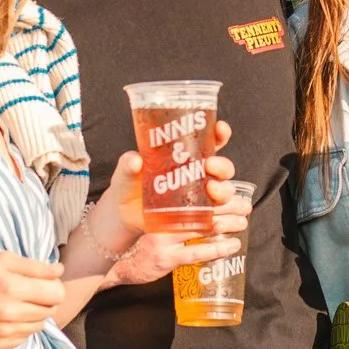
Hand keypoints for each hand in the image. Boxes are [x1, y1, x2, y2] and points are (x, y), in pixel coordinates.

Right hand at [0, 251, 65, 348]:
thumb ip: (35, 266)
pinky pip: (24, 338)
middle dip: (44, 300)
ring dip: (33, 314)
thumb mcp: (2, 259)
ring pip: (39, 325)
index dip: (54, 286)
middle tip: (28, 292)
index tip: (44, 283)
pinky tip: (7, 317)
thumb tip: (60, 271)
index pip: (56, 294)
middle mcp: (8, 313)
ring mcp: (2, 332)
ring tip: (16, 303)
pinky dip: (21, 327)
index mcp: (11, 288)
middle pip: (50, 310)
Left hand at [92, 121, 234, 240]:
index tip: (220, 129)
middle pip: (223, 167)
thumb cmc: (128, 185)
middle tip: (210, 165)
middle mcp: (197, 175)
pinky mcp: (196, 217)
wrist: (123, 214)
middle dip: (222, 165)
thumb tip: (134, 160)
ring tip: (211, 190)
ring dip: (223, 189)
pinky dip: (220, 218)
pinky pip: (217, 217)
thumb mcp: (125, 171)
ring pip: (224, 190)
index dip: (220, 134)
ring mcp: (199, 197)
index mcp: (185, 156)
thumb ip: (128, 164)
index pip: (210, 140)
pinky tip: (215, 220)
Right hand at [96, 173, 252, 286]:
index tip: (225, 175)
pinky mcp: (165, 257)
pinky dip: (218, 249)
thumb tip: (200, 177)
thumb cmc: (135, 229)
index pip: (186, 176)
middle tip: (244, 204)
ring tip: (243, 220)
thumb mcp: (147, 205)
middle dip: (227, 202)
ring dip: (227, 223)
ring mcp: (163, 236)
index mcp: (156, 195)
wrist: (114, 259)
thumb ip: (167, 191)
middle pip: (201, 203)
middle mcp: (159, 213)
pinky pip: (196, 253)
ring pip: (203, 226)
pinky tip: (233, 245)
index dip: (210, 171)